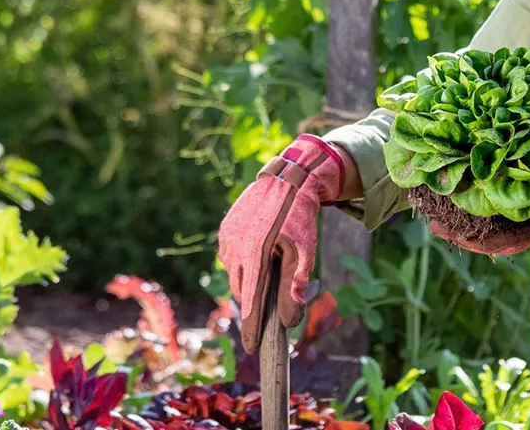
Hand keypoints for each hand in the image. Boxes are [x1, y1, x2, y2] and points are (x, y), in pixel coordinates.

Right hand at [216, 135, 343, 352]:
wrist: (288, 180)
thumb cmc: (299, 218)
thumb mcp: (304, 253)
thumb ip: (295, 286)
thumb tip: (290, 320)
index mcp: (254, 256)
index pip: (252, 303)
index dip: (252, 328)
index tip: (252, 349)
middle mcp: (235, 249)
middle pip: (244, 292)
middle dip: (256, 301)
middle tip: (273, 301)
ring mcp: (227, 239)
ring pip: (237, 276)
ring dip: (251, 281)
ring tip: (270, 268)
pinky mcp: (225, 230)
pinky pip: (232, 258)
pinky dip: (245, 264)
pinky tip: (261, 253)